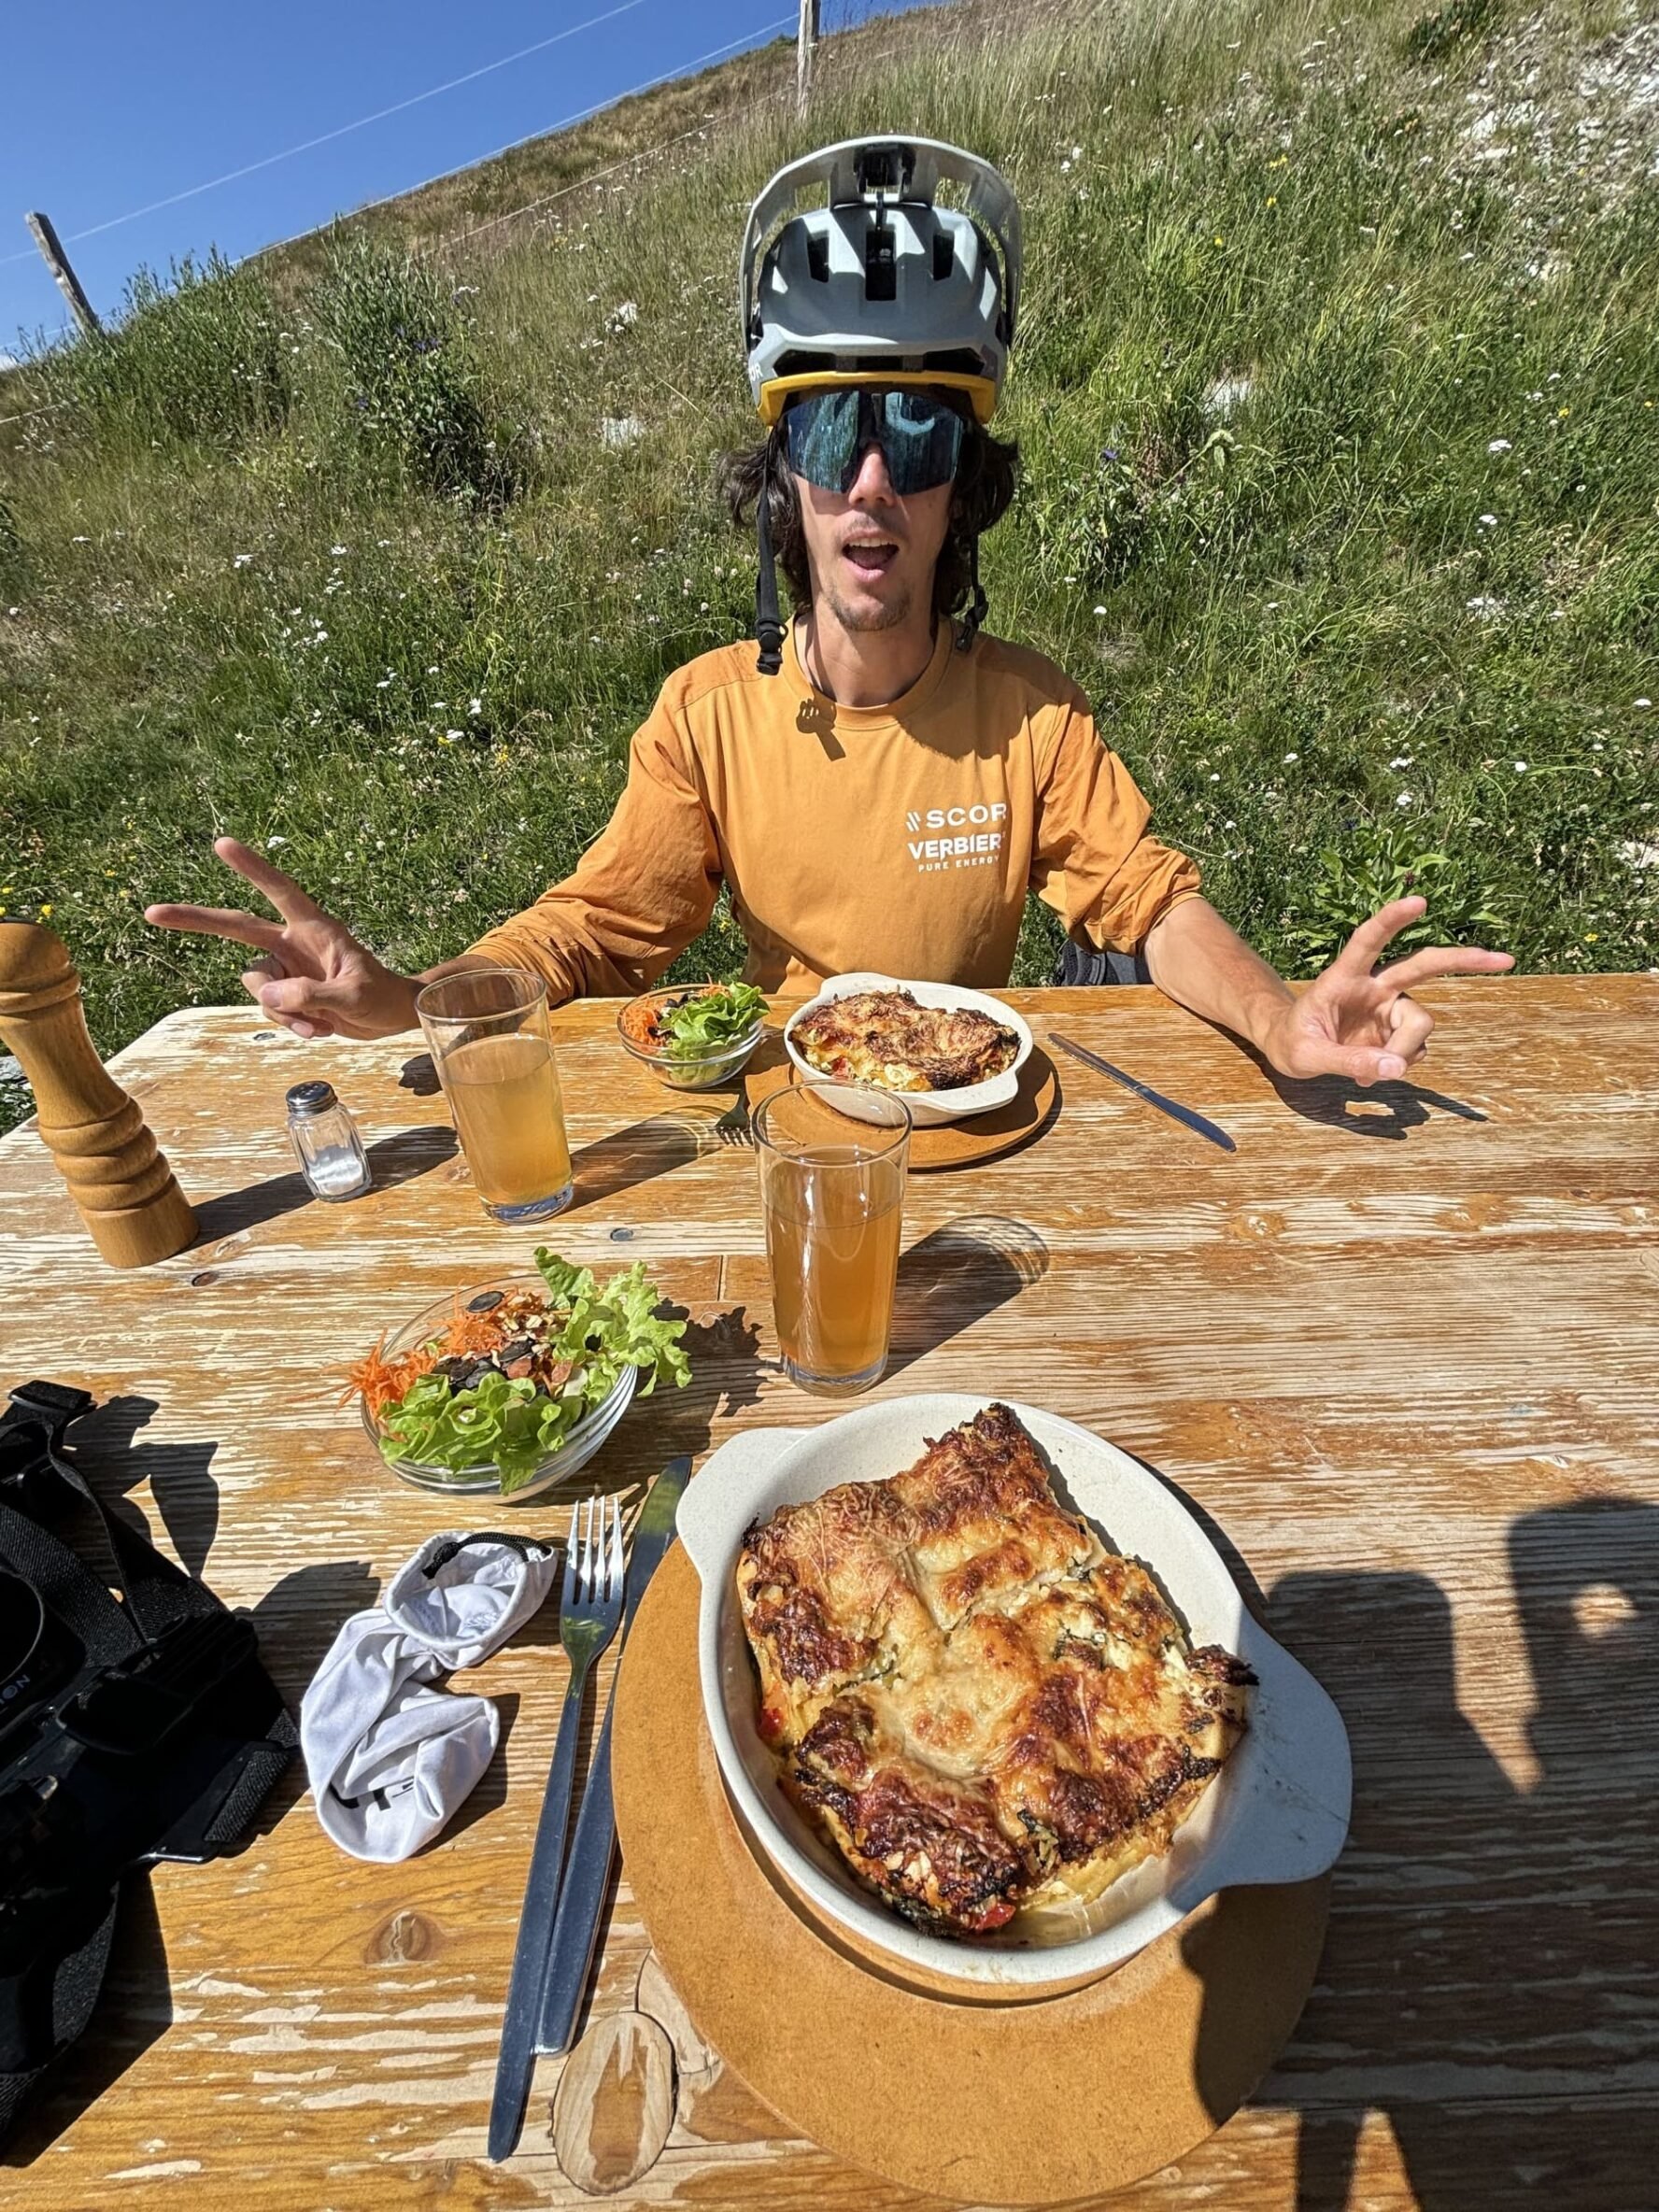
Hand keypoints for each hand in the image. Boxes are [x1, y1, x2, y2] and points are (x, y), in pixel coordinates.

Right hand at [145, 838, 421, 1039]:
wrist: (391, 1018)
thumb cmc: (382, 997)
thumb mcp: (353, 997)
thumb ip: (312, 994)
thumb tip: (266, 995)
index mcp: (313, 927)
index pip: (278, 890)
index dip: (251, 867)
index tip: (222, 844)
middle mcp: (291, 942)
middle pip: (235, 926)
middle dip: (195, 920)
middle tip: (151, 912)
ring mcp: (285, 968)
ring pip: (255, 986)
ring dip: (281, 1011)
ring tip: (320, 1023)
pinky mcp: (285, 993)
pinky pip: (268, 1008)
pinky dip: (288, 1023)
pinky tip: (319, 1029)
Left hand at [1262, 897, 1513, 1085]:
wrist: (1289, 1049)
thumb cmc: (1292, 1043)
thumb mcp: (1305, 1057)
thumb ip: (1347, 1061)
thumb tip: (1395, 1069)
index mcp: (1345, 976)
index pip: (1368, 940)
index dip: (1392, 919)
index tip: (1419, 901)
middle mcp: (1375, 986)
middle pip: (1425, 964)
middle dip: (1463, 960)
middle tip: (1504, 959)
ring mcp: (1390, 1007)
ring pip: (1421, 1023)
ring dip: (1406, 1050)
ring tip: (1372, 1072)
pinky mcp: (1396, 1030)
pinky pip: (1415, 1049)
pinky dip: (1402, 1063)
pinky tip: (1377, 1070)